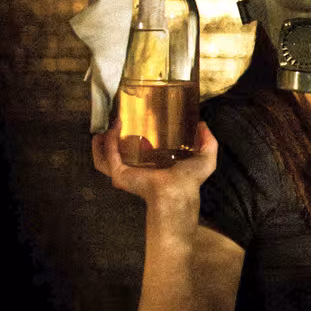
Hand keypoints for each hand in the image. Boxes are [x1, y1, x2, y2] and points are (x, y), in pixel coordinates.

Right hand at [92, 119, 217, 237]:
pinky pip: (108, 157)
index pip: (139, 152)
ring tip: (107, 126)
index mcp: (154, 165)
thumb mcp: (206, 157)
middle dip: (112, 140)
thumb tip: (201, 124)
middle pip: (117, 154)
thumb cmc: (191, 179)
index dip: (134, 137)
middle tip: (115, 121)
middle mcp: (138, 169)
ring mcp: (127, 173)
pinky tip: (112, 129)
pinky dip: (108, 142)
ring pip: (105, 157)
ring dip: (103, 142)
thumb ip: (207, 140)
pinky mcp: (121, 174)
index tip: (134, 121)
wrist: (179, 189)